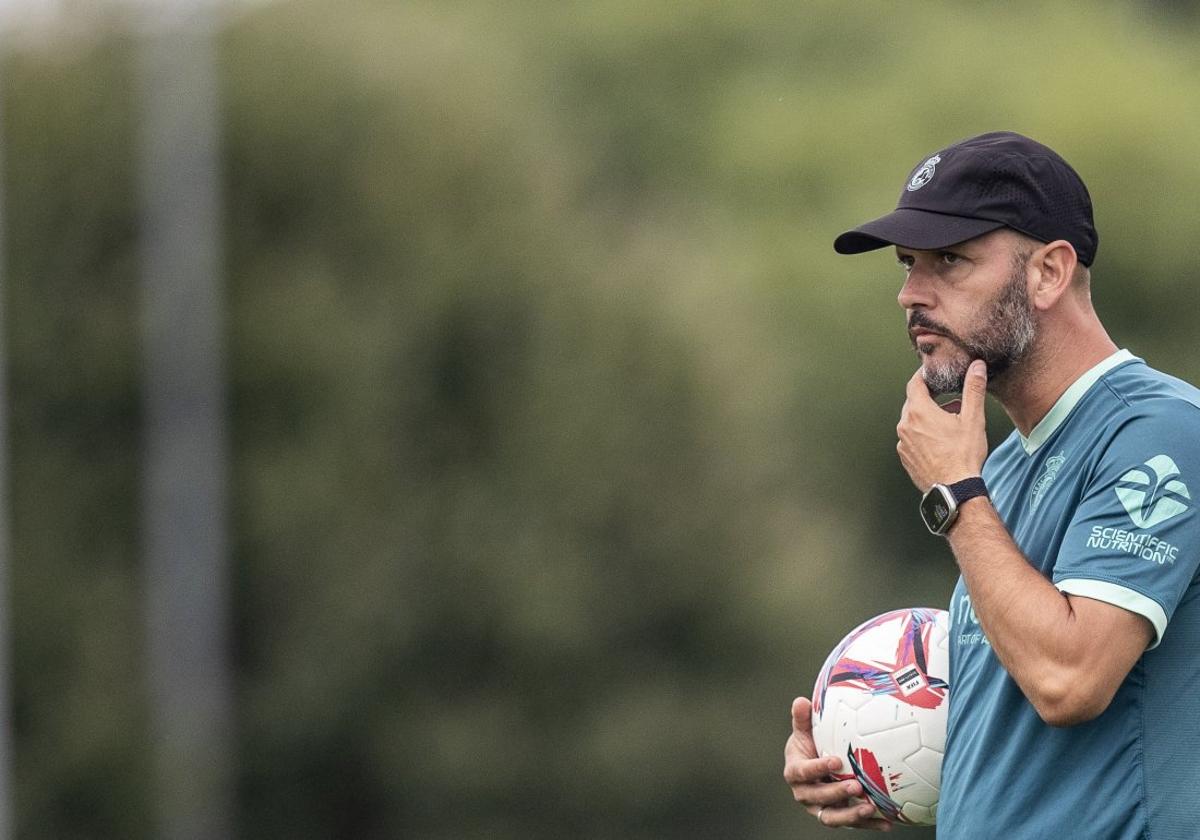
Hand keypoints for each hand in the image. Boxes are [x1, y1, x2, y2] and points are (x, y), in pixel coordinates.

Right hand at [783, 697, 891, 830]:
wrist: (815, 766)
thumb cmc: (810, 745)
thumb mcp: (804, 732)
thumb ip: (802, 718)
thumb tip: (800, 701)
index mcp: (795, 772)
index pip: (803, 772)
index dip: (818, 768)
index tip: (836, 761)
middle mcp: (805, 794)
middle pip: (818, 797)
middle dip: (837, 793)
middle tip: (856, 787)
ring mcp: (820, 807)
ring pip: (832, 817)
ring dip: (851, 814)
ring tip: (870, 808)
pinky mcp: (837, 815)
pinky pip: (852, 823)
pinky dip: (868, 824)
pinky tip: (886, 823)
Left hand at [896, 359, 988, 491]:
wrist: (954, 489)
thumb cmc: (963, 455)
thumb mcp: (973, 419)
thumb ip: (973, 389)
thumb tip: (977, 367)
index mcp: (919, 411)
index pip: (915, 383)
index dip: (924, 376)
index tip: (933, 374)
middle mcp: (905, 425)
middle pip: (914, 402)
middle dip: (931, 399)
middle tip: (949, 402)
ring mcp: (903, 443)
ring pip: (912, 421)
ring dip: (928, 418)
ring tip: (949, 424)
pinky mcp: (905, 457)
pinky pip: (911, 438)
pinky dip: (923, 434)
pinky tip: (940, 442)